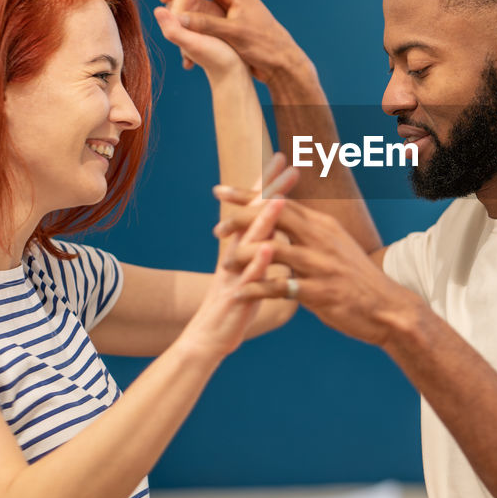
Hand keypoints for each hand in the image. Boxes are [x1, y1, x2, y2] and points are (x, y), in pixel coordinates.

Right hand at [159, 0, 305, 85]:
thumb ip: (204, 24)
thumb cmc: (263, 45)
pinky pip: (207, 18)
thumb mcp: (232, 33)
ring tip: (168, 20)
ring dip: (186, 12)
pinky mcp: (231, 23)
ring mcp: (231, 9)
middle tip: (162, 6)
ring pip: (202, 5)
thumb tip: (174, 17)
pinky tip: (184, 35)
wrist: (282, 63)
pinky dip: (195, 24)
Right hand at [178, 165, 287, 359]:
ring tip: (279, 198)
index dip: (272, 184)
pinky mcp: (238, 294)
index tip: (285, 160)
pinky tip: (270, 248)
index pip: (260, 209)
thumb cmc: (237, 304)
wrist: (211, 337)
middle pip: (255, 215)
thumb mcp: (254, 272)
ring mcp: (237, 272)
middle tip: (286, 165)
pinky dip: (259, 261)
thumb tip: (278, 230)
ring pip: (252, 242)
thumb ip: (263, 251)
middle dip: (270, 189)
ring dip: (265, 219)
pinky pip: (250, 276)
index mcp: (247, 247)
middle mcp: (239, 252)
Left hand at [214, 183, 421, 347]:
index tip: (221, 190)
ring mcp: (320, 265)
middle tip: (216, 229)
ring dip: (242, 258)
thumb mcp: (335, 246)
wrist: (388, 308)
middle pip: (274, 218)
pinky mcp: (320, 292)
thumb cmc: (357, 279)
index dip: (249, 196)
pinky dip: (256, 290)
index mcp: (321, 225)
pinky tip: (238, 294)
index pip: (280, 202)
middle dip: (241, 220)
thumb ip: (309, 231)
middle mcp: (320, 239)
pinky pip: (280, 287)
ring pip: (272, 251)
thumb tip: (285, 216)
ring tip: (222, 266)